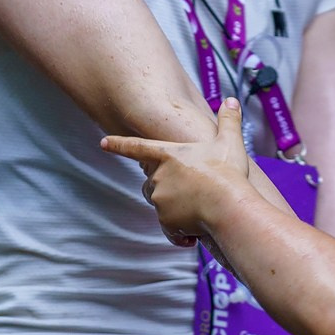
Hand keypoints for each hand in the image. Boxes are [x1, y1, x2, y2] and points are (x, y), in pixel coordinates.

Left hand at [101, 99, 251, 240]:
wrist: (228, 205)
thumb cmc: (228, 172)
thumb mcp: (230, 142)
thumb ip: (228, 121)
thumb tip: (232, 100)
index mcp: (168, 154)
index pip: (135, 146)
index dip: (118, 144)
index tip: (103, 143)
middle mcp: (158, 175)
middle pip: (152, 181)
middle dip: (168, 186)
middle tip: (194, 190)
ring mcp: (159, 199)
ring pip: (161, 204)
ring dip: (175, 208)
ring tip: (200, 209)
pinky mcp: (165, 220)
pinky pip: (169, 228)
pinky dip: (180, 232)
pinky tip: (194, 234)